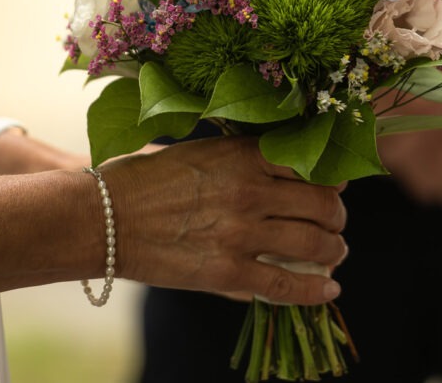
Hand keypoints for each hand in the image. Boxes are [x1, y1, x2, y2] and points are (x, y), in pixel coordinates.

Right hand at [100, 136, 347, 304]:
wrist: (104, 217)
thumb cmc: (146, 179)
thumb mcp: (201, 152)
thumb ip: (244, 160)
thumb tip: (285, 169)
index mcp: (243, 155)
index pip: (311, 162)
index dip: (331, 177)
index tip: (334, 186)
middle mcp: (250, 190)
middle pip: (322, 203)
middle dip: (337, 216)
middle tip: (337, 223)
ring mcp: (241, 233)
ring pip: (314, 243)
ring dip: (333, 249)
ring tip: (335, 253)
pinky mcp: (228, 272)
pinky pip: (287, 284)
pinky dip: (316, 289)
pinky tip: (330, 289)